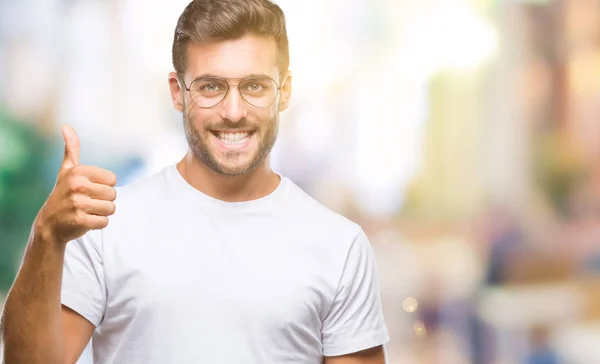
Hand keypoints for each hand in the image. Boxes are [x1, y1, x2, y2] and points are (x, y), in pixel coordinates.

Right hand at [34, 125, 117, 244]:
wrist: (49, 225)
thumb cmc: (63, 195)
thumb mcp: (66, 171)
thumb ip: (71, 149)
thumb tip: (66, 126)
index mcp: (78, 172)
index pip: (112, 180)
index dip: (104, 187)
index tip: (88, 190)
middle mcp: (77, 185)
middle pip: (113, 194)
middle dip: (103, 201)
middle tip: (86, 203)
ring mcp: (77, 203)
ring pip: (111, 209)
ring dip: (101, 213)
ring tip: (86, 212)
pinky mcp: (79, 220)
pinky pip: (104, 222)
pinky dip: (97, 224)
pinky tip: (84, 222)